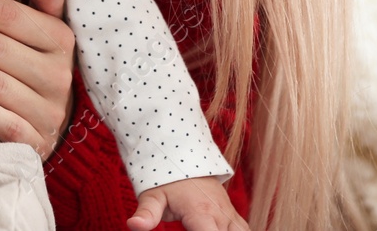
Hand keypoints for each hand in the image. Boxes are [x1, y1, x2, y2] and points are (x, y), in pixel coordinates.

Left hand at [129, 176, 247, 230]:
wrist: (183, 153)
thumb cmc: (165, 178)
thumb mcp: (152, 195)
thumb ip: (147, 213)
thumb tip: (133, 225)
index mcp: (201, 213)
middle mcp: (219, 215)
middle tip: (193, 228)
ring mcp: (228, 213)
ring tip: (210, 230)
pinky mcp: (231, 212)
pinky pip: (242, 229)